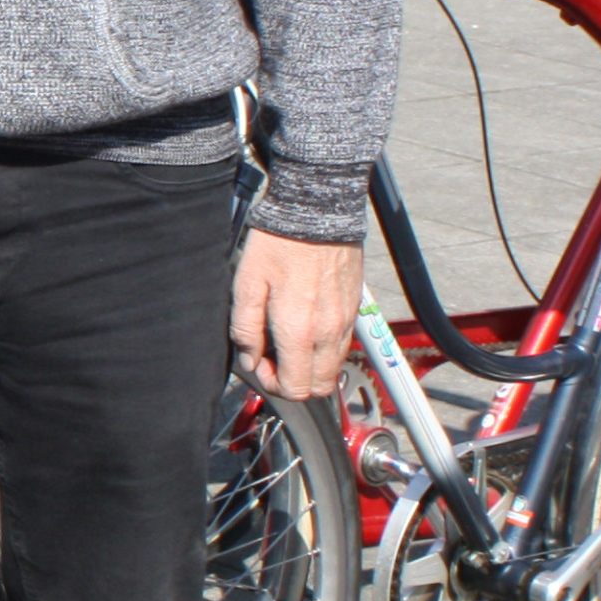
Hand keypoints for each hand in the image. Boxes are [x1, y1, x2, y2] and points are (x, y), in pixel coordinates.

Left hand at [233, 229, 363, 400]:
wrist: (316, 213)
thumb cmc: (277, 245)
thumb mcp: (246, 284)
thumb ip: (245, 329)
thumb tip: (250, 360)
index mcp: (299, 330)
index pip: (296, 387)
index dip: (273, 384)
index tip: (259, 364)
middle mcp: (328, 332)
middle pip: (319, 386)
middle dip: (294, 382)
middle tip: (272, 358)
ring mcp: (346, 321)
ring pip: (332, 368)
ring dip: (310, 366)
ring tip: (287, 341)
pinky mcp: (354, 309)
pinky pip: (342, 345)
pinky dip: (323, 348)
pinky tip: (304, 325)